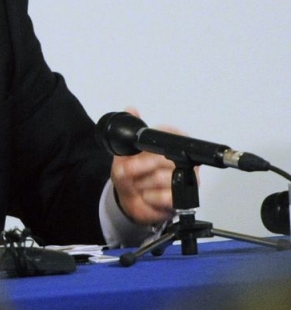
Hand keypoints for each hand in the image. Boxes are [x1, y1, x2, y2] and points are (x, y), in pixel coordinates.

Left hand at [110, 107, 198, 225]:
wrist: (130, 199)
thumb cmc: (131, 174)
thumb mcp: (123, 152)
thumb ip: (128, 132)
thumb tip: (131, 109)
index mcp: (172, 145)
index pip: (171, 134)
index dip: (153, 143)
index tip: (140, 149)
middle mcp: (184, 162)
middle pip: (163, 158)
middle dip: (139, 166)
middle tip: (127, 170)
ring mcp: (185, 181)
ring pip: (162, 177)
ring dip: (141, 182)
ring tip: (137, 184)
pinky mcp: (181, 199)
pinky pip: (165, 196)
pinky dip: (149, 197)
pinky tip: (145, 195)